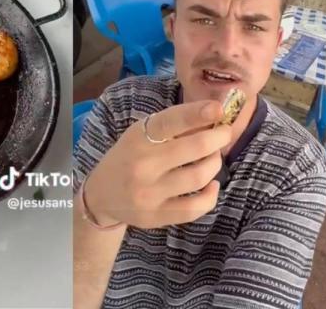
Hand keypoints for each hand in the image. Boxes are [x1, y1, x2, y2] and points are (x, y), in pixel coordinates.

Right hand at [83, 101, 230, 228]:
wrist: (101, 195)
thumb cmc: (130, 156)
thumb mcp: (142, 134)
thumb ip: (173, 125)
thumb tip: (215, 114)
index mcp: (139, 138)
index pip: (171, 121)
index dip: (198, 113)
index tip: (219, 109)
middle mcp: (143, 165)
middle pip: (195, 147)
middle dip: (218, 137)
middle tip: (224, 133)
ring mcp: (149, 194)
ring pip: (199, 176)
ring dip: (214, 163)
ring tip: (213, 158)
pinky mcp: (156, 217)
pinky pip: (195, 208)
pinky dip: (211, 195)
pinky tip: (211, 184)